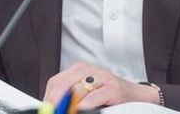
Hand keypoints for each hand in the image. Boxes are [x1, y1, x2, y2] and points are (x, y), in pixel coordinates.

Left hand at [43, 62, 159, 108]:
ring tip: (65, 111)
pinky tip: (82, 108)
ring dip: (69, 105)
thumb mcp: (85, 92)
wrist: (133, 95)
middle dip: (55, 101)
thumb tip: (51, 107)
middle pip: (64, 83)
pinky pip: (95, 95)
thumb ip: (69, 97)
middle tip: (53, 112)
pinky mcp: (113, 87)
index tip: (46, 110)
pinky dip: (86, 104)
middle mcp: (89, 70)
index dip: (49, 98)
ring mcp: (102, 77)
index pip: (56, 81)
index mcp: (78, 70)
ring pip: (78, 90)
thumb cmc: (107, 95)